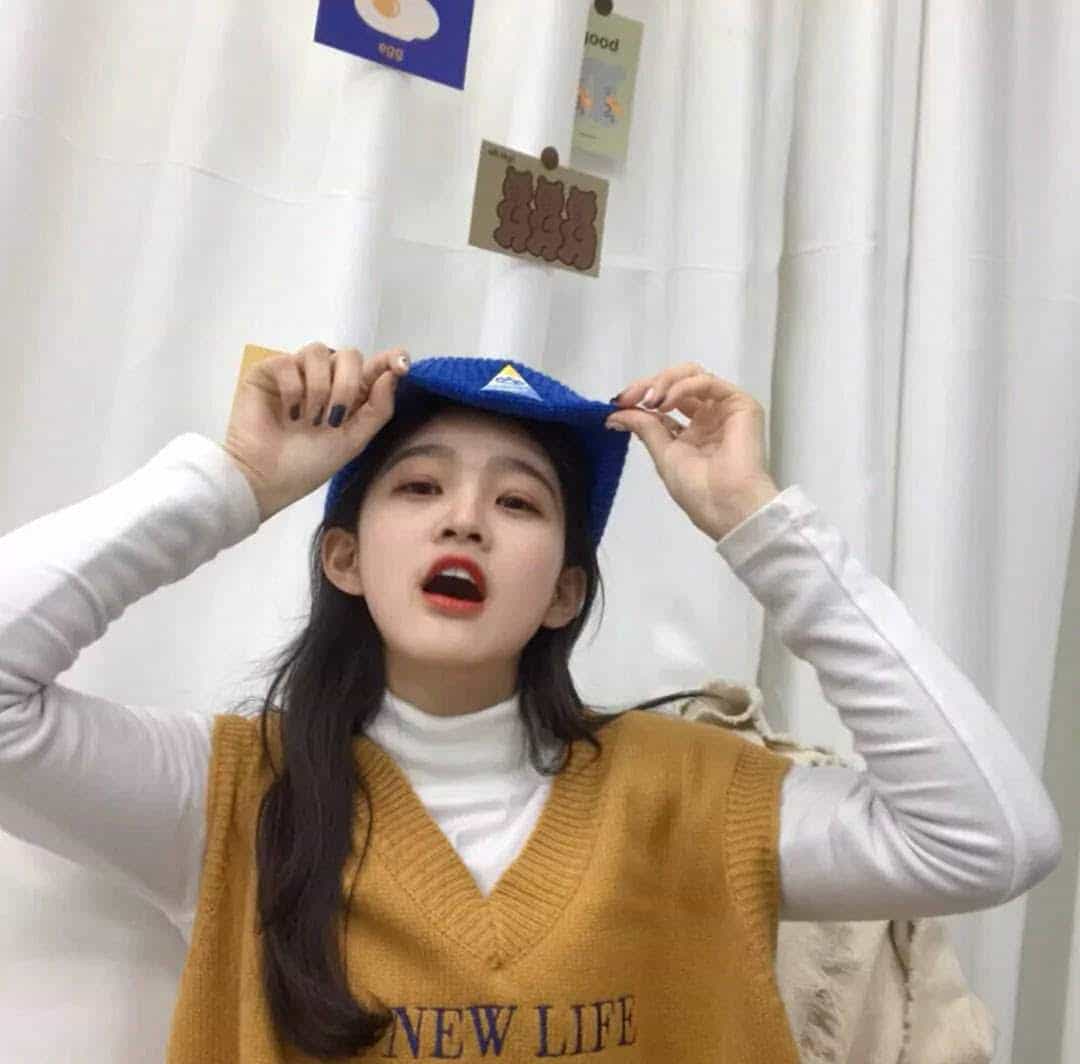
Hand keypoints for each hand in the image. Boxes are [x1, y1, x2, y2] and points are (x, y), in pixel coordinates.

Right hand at [222, 341, 410, 521]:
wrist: (266, 479)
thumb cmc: (308, 465)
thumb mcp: (354, 441)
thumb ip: (378, 409)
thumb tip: (393, 374)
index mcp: (350, 395)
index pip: (375, 366)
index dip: (391, 359)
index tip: (402, 366)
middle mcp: (325, 379)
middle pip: (349, 355)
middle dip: (347, 385)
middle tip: (335, 417)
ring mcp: (296, 373)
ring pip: (318, 352)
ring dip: (320, 389)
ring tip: (310, 421)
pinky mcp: (268, 372)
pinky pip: (287, 361)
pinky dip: (292, 390)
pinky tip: (289, 415)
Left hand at [605, 362, 779, 539]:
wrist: (726, 505)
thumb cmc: (698, 490)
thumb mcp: (663, 455)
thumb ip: (643, 428)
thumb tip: (615, 413)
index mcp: (692, 432)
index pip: (664, 401)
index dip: (640, 397)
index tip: (617, 403)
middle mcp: (709, 417)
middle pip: (677, 382)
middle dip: (649, 385)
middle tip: (630, 397)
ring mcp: (724, 409)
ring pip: (692, 375)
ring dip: (664, 383)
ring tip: (650, 401)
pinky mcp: (740, 404)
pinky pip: (708, 382)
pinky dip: (682, 387)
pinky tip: (667, 403)